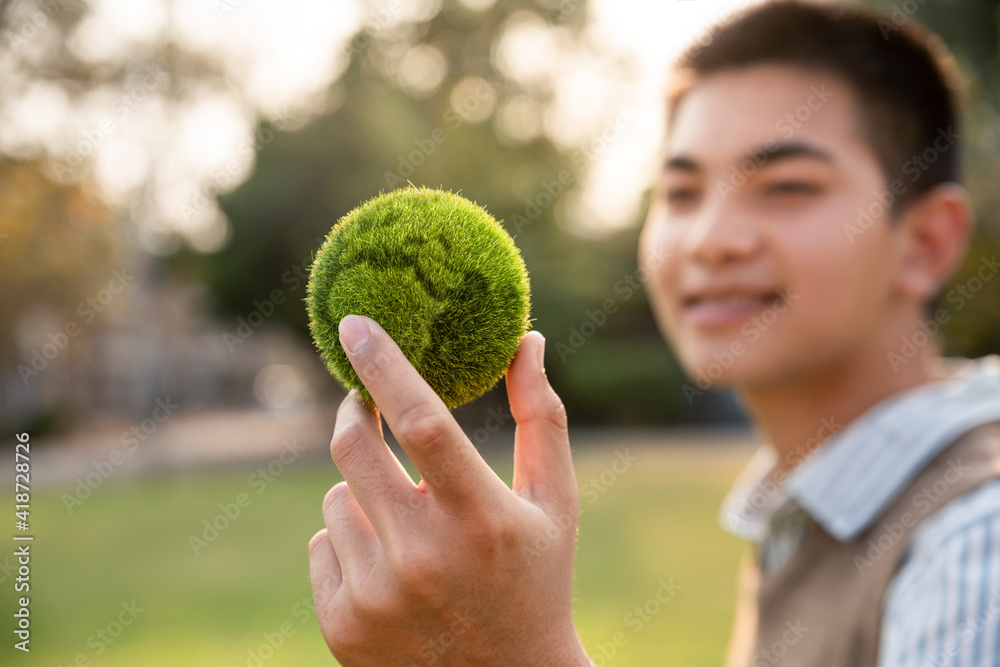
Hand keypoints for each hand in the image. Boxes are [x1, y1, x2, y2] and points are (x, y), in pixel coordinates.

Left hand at [308, 315, 591, 665]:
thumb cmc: (538, 579)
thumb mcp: (554, 501)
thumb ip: (541, 417)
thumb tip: (528, 340)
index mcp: (480, 518)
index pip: (423, 421)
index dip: (384, 364)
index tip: (355, 323)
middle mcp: (422, 557)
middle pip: (353, 447)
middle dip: (355, 411)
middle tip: (365, 402)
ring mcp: (376, 595)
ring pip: (335, 497)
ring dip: (362, 492)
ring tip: (407, 525)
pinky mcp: (342, 624)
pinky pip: (323, 543)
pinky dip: (349, 540)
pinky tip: (390, 569)